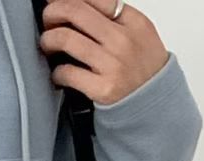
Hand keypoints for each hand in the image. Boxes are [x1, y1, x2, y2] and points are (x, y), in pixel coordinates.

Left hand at [39, 0, 168, 106]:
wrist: (157, 107)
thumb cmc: (145, 72)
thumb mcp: (140, 36)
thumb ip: (116, 19)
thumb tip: (79, 6)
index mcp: (134, 22)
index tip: (55, 0)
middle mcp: (123, 40)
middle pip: (76, 11)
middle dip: (53, 12)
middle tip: (47, 20)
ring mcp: (113, 65)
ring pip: (66, 39)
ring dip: (49, 39)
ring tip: (47, 44)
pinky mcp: (103, 89)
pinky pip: (68, 72)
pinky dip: (57, 72)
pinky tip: (58, 73)